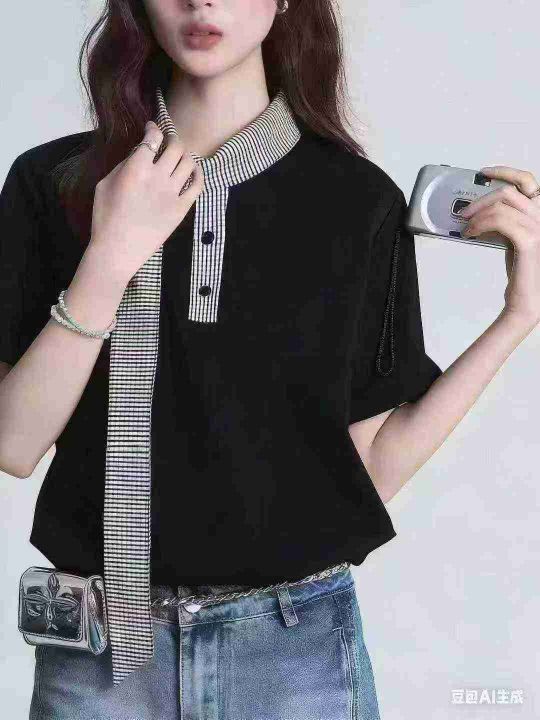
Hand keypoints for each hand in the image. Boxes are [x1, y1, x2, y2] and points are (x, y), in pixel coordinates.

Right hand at [88, 121, 204, 284]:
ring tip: (180, 158)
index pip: (153, 138)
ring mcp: (172, 193)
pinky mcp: (181, 209)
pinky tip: (193, 173)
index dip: (154, 128)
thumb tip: (139, 153)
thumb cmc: (105, 218)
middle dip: (172, 140)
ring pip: (189, 162)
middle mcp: (157, 176)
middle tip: (168, 143)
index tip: (153, 128)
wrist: (117, 250)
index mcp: (136, 168)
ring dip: (185, 156)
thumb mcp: (105, 185)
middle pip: (175, 146)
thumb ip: (123, 165)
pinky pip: (198, 185)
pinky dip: (198, 174)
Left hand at [459, 165, 539, 326]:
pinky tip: (471, 233)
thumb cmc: (522, 272)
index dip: (505, 172)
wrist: (528, 300)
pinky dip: (480, 224)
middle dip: (481, 200)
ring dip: (477, 215)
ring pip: (502, 206)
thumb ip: (504, 223)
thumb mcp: (513, 239)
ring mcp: (539, 228)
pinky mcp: (529, 241)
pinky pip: (500, 221)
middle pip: (509, 192)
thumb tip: (480, 213)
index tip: (483, 173)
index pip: (527, 182)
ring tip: (466, 227)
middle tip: (465, 213)